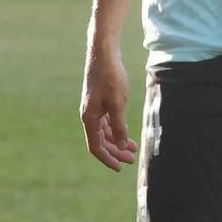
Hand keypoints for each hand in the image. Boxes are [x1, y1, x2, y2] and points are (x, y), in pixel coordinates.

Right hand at [80, 43, 137, 170]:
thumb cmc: (110, 77)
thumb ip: (119, 126)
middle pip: (100, 141)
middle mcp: (88, 115)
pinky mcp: (98, 100)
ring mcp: (93, 108)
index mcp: (89, 118)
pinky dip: (115, 129)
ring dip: (117, 141)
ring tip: (133, 147)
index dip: (107, 159)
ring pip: (104, 131)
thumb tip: (121, 145)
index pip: (96, 146)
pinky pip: (106, 121)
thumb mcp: (117, 103)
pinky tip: (125, 131)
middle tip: (131, 159)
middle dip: (115, 151)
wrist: (103, 54)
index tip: (120, 168)